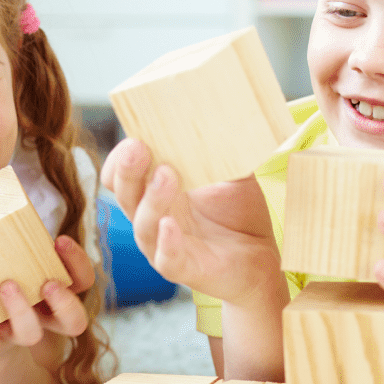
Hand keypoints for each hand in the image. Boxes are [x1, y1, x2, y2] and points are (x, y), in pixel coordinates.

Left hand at [0, 234, 93, 363]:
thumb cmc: (1, 286)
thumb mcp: (12, 264)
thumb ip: (12, 243)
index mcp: (57, 295)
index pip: (82, 281)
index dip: (78, 263)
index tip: (60, 241)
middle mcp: (45, 318)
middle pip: (74, 321)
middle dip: (65, 303)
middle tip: (48, 283)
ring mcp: (18, 334)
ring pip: (31, 334)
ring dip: (20, 310)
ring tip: (5, 286)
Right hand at [99, 138, 280, 306]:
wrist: (262, 257)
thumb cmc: (240, 215)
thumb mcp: (234, 176)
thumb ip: (225, 150)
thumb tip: (227, 116)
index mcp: (158, 192)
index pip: (121, 176)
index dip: (120, 159)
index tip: (136, 137)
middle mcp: (154, 217)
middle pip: (125, 194)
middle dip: (128, 171)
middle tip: (138, 148)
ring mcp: (164, 244)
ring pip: (143, 224)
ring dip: (152, 199)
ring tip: (166, 175)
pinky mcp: (183, 268)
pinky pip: (166, 258)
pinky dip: (166, 241)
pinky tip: (169, 225)